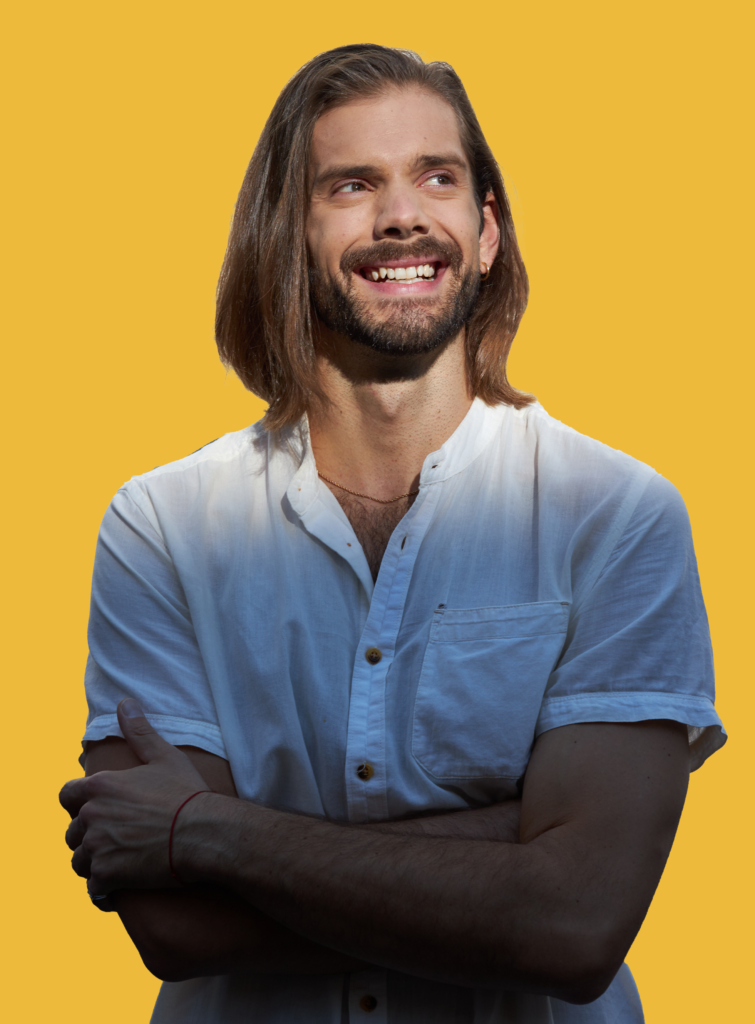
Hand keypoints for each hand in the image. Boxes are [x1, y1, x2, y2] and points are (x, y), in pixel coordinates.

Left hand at [60, 699, 211, 895]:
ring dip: (94, 863)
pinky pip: (94, 889)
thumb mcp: (163, 757)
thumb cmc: (186, 793)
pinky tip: (120, 888)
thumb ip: (139, 731)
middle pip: (73, 832)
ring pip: (80, 862)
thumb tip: (125, 702)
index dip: (79, 804)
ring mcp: (96, 848)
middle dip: (90, 836)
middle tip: (117, 838)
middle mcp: (91, 816)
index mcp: (99, 786)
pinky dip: (104, 891)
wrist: (203, 833)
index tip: (98, 810)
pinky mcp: (106, 876)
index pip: (66, 796)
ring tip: (118, 862)